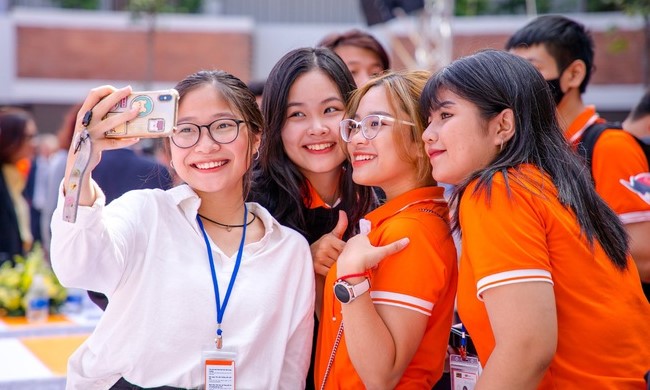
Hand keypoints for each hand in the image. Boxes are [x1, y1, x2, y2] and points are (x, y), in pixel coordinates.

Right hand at [62, 85, 141, 204]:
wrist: (77, 164)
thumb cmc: (89, 141)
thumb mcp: (90, 126)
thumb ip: (100, 117)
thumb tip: (124, 108)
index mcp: (83, 114)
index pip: (93, 94)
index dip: (106, 89)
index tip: (119, 89)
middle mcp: (85, 122)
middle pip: (103, 105)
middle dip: (118, 95)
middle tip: (130, 90)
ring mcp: (90, 134)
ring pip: (110, 122)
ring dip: (126, 116)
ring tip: (137, 111)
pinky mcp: (96, 147)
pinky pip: (114, 143)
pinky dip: (126, 141)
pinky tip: (136, 139)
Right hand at [311, 210, 347, 276]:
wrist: (308, 256)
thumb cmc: (324, 246)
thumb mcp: (332, 235)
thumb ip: (341, 225)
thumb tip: (343, 211)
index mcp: (329, 239)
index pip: (345, 248)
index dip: (346, 252)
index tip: (342, 253)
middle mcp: (324, 247)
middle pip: (342, 258)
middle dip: (342, 260)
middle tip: (337, 259)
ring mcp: (319, 258)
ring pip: (337, 265)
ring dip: (337, 267)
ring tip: (333, 264)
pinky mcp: (317, 267)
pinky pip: (330, 272)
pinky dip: (331, 272)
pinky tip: (329, 269)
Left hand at [337, 229, 409, 275]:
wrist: (349, 270)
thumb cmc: (364, 258)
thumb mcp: (381, 252)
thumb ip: (393, 247)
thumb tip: (407, 240)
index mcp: (360, 237)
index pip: (369, 238)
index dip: (374, 246)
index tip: (377, 251)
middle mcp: (351, 242)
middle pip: (363, 247)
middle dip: (369, 253)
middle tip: (374, 260)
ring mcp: (346, 251)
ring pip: (358, 254)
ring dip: (364, 260)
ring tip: (369, 266)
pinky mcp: (342, 260)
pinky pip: (352, 261)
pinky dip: (357, 265)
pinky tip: (361, 270)